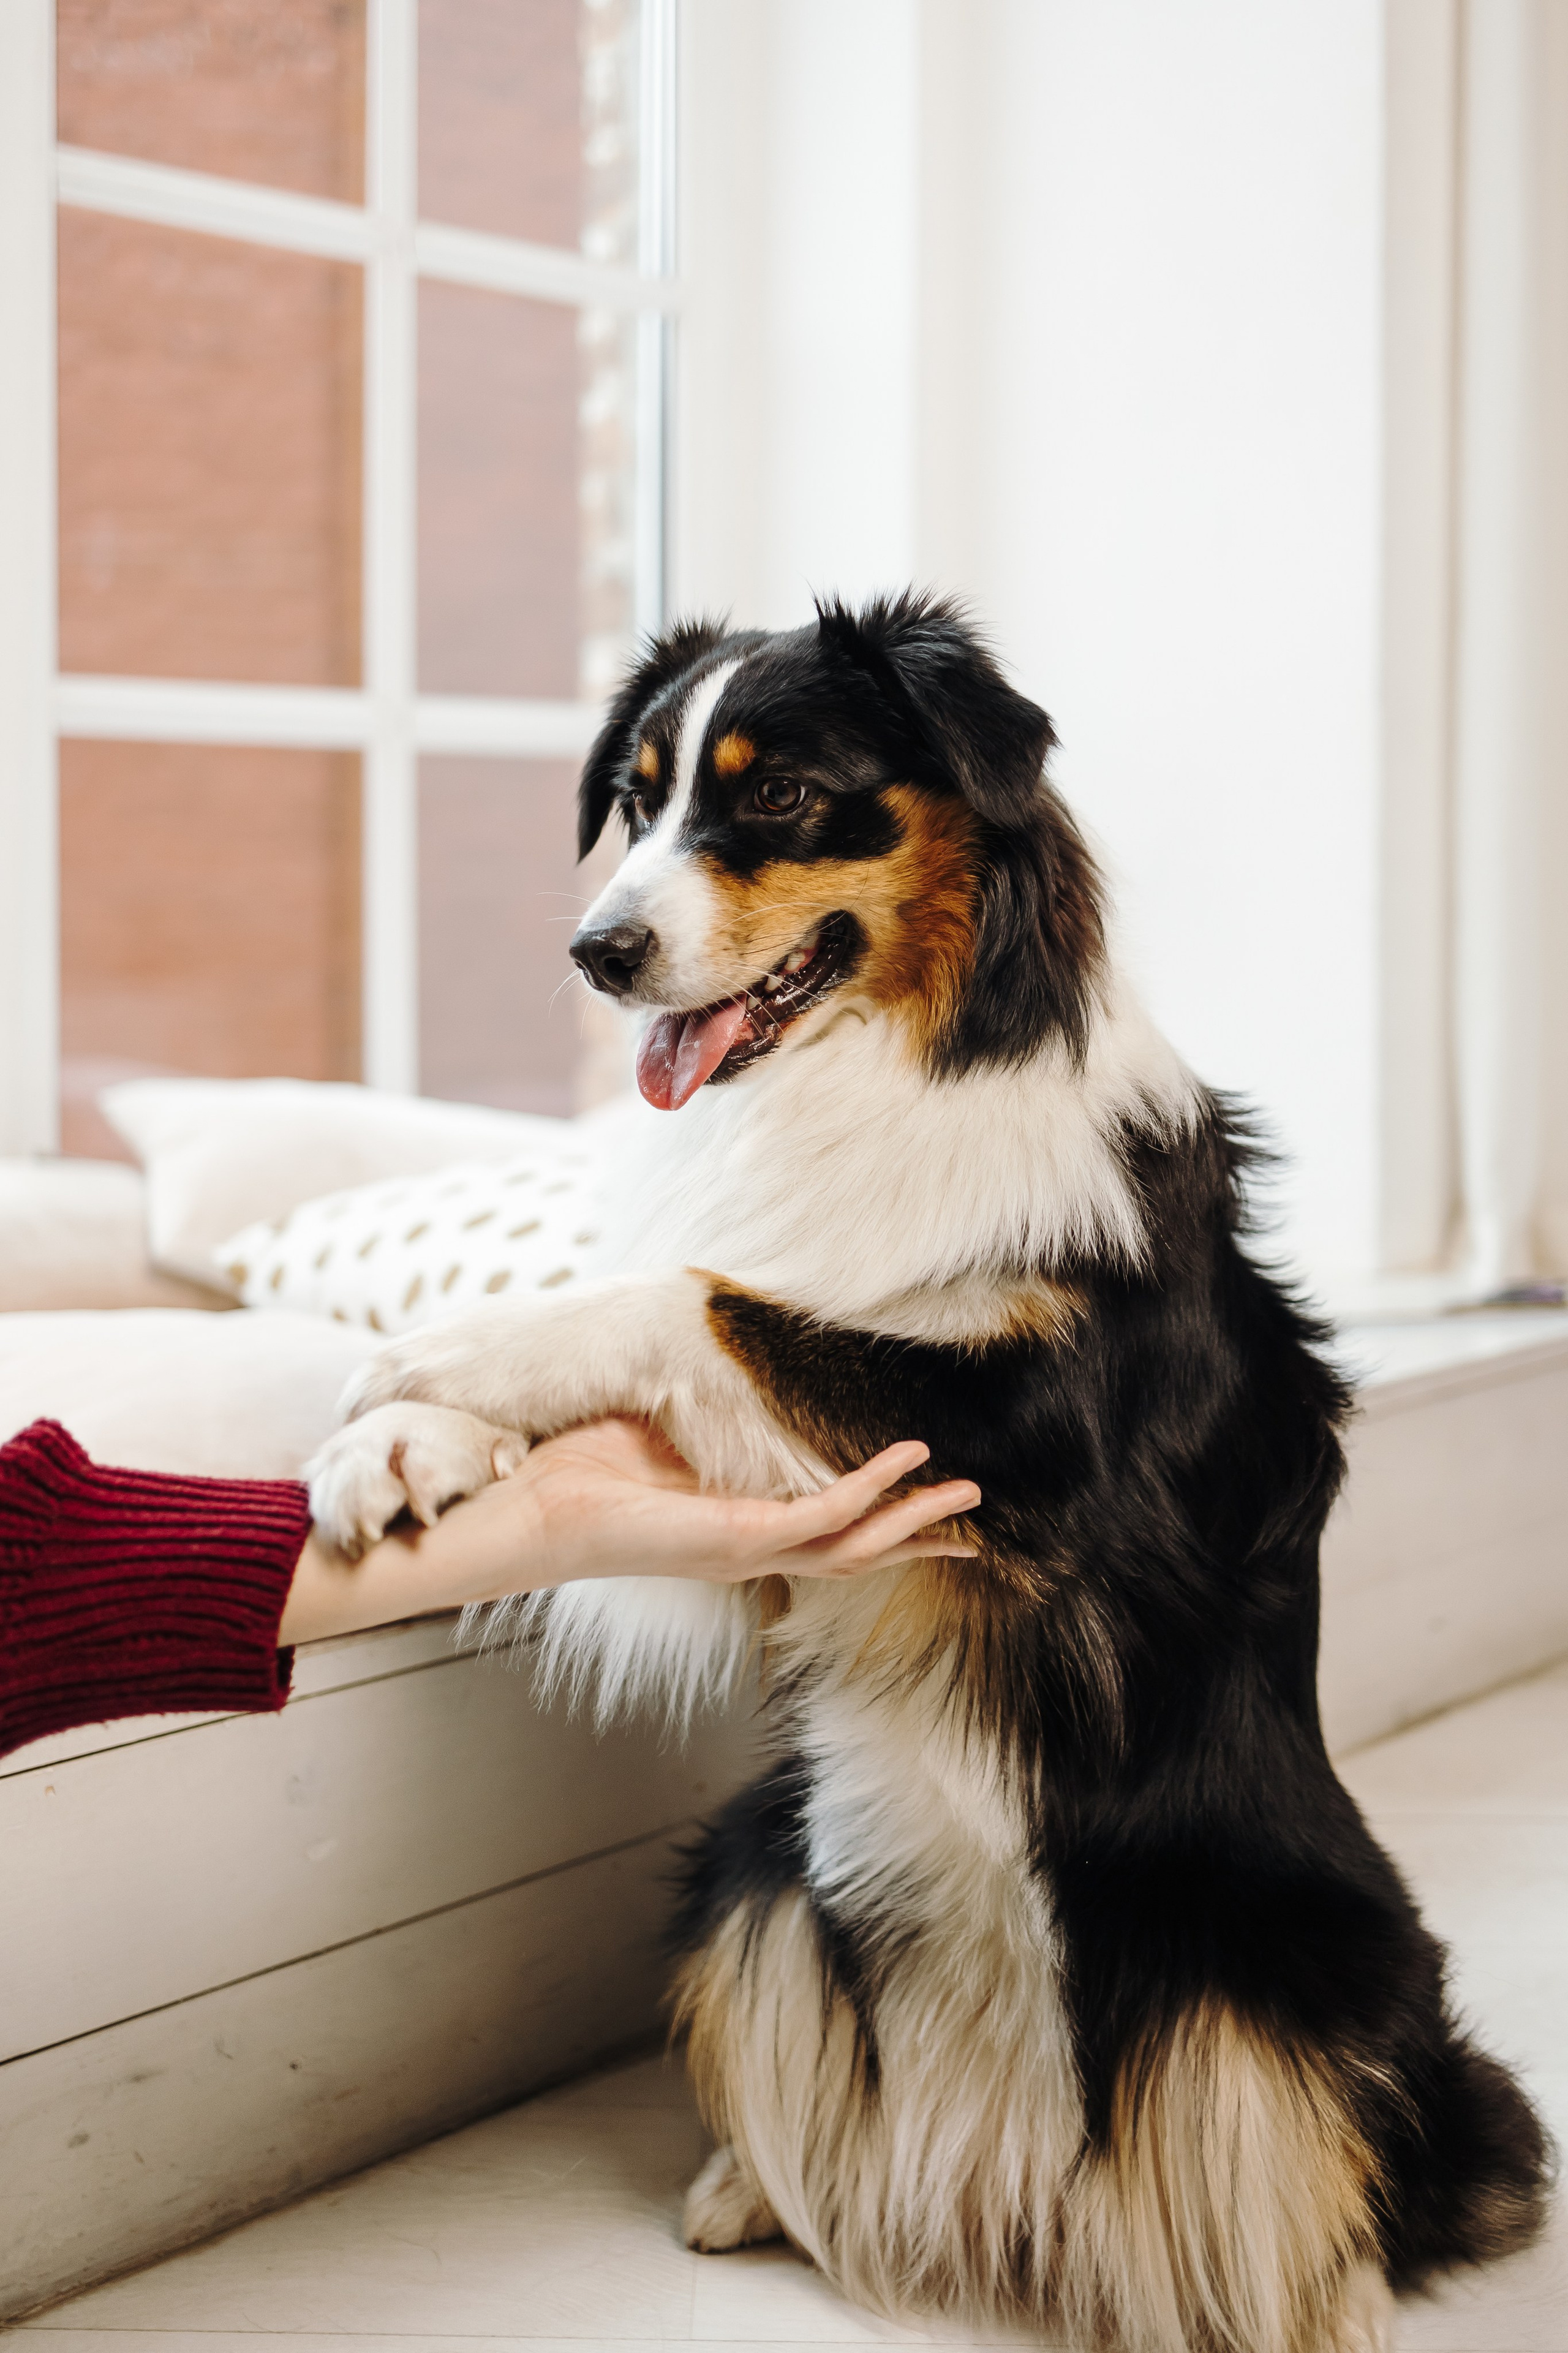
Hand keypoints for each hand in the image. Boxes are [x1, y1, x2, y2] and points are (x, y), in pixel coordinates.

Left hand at [502, 1418, 980, 1589]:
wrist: (529, 1505)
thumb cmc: (575, 1471)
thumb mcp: (654, 1427)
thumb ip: (700, 1415)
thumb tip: (716, 1365)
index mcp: (732, 1527)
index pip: (820, 1531)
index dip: (874, 1522)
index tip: (917, 1507)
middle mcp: (748, 1547)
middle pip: (855, 1552)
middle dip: (915, 1538)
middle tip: (972, 1528)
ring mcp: (747, 1548)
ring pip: (856, 1544)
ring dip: (914, 1521)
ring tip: (966, 1498)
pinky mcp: (739, 1538)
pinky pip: (824, 1515)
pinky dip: (870, 1488)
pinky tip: (906, 1466)